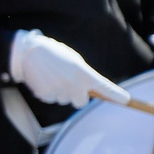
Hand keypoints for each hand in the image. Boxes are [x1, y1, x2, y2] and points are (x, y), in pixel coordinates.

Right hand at [9, 31, 130, 107]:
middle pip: (81, 101)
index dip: (116, 95)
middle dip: (77, 95)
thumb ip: (84, 75)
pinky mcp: (45, 95)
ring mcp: (58, 91)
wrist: (28, 52)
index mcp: (82, 73)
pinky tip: (44, 80)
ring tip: (52, 77)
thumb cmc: (54, 53)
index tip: (126, 100)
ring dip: (61, 92)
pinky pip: (51, 99)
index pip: (104, 87)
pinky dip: (49, 92)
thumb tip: (91, 89)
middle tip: (69, 82)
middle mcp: (72, 84)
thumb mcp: (74, 60)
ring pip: (65, 100)